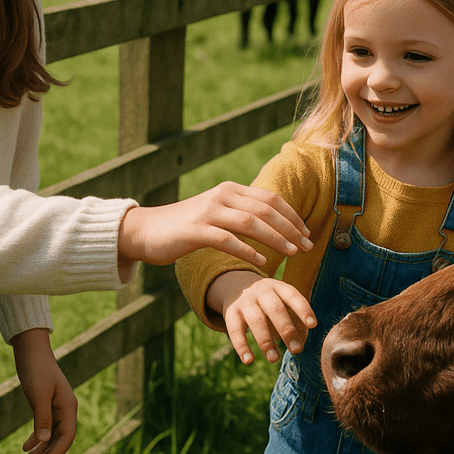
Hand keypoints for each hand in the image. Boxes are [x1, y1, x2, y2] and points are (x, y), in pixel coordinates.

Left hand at [11, 328, 77, 453]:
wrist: (31, 352)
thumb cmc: (36, 371)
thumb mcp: (38, 395)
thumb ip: (42, 418)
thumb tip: (43, 442)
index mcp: (68, 406)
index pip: (67, 437)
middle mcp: (65, 409)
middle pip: (60, 439)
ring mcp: (56, 408)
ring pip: (51, 436)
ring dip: (41, 449)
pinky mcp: (46, 406)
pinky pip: (45, 428)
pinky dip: (36, 438)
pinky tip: (25, 447)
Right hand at [118, 182, 311, 267]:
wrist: (146, 230)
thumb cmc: (185, 227)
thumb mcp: (216, 213)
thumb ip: (240, 213)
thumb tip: (271, 223)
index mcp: (230, 190)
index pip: (270, 199)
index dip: (292, 216)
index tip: (307, 234)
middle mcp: (222, 196)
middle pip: (266, 210)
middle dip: (291, 228)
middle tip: (307, 247)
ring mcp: (208, 211)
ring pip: (251, 222)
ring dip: (276, 238)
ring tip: (292, 253)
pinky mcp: (196, 230)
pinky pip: (228, 239)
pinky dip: (248, 250)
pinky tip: (262, 262)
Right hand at [207, 272, 316, 364]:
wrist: (237, 286)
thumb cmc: (269, 302)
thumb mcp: (283, 304)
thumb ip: (295, 321)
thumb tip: (301, 342)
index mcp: (278, 287)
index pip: (292, 295)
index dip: (303, 309)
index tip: (313, 325)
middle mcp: (262, 291)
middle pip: (275, 309)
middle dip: (287, 330)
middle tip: (296, 350)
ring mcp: (245, 301)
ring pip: (256, 320)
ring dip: (266, 341)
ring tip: (274, 359)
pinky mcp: (231, 313)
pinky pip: (235, 330)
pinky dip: (241, 346)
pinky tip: (249, 361)